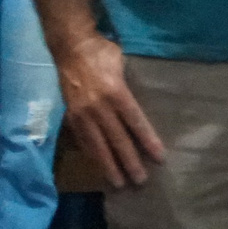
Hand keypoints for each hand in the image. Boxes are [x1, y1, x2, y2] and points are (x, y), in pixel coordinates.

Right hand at [51, 33, 166, 187]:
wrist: (68, 45)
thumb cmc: (100, 50)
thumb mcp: (121, 64)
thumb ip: (127, 86)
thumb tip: (134, 103)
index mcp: (115, 92)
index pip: (134, 122)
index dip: (147, 141)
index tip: (159, 158)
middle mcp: (98, 106)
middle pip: (117, 139)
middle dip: (129, 161)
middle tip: (140, 181)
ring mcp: (82, 112)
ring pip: (97, 144)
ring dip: (108, 165)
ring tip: (117, 182)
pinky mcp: (70, 114)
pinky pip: (82, 138)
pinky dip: (91, 154)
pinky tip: (97, 165)